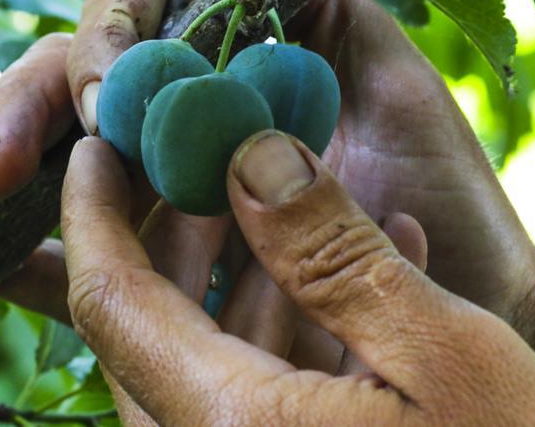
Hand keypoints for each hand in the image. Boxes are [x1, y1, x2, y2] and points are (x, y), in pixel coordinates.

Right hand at [0, 0, 534, 362]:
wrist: (476, 295)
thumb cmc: (446, 190)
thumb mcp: (393, 81)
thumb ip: (323, 10)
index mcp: (236, 72)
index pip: (139, 37)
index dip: (96, 56)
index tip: (98, 101)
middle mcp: (194, 128)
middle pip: (82, 99)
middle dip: (19, 118)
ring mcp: (177, 201)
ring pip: (64, 179)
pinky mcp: (177, 276)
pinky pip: (87, 269)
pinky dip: (21, 263)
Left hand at [62, 132, 534, 425]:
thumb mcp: (440, 352)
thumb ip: (333, 253)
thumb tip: (250, 157)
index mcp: (229, 426)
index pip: (110, 298)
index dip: (94, 209)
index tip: (102, 137)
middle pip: (150, 321)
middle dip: (177, 224)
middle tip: (213, 140)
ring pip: (211, 350)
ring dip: (249, 267)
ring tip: (300, 186)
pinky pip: (268, 388)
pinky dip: (301, 321)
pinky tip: (378, 261)